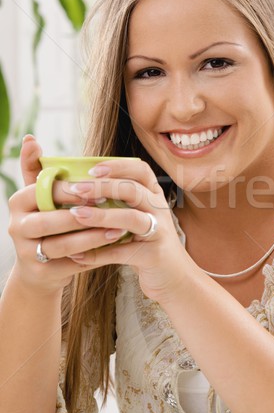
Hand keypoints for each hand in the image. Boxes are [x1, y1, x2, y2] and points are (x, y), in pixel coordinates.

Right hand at [8, 136, 129, 295]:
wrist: (39, 268)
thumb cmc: (48, 222)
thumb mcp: (41, 196)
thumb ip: (38, 169)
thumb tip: (30, 139)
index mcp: (18, 202)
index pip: (44, 191)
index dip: (71, 190)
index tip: (99, 188)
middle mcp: (16, 226)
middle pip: (50, 220)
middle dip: (83, 215)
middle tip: (112, 209)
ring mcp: (26, 252)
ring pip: (62, 245)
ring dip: (92, 237)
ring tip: (118, 230)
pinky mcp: (40, 273)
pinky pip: (71, 264)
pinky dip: (94, 256)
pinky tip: (113, 248)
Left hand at [62, 158, 195, 301]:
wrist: (175, 278)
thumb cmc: (147, 245)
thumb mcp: (138, 219)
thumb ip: (118, 204)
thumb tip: (79, 191)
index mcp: (155, 197)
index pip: (141, 170)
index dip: (118, 166)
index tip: (92, 170)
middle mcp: (160, 210)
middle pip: (133, 190)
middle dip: (103, 187)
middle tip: (76, 189)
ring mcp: (160, 233)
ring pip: (132, 218)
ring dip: (102, 215)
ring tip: (76, 214)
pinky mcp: (154, 256)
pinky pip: (123, 252)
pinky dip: (99, 254)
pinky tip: (78, 255)